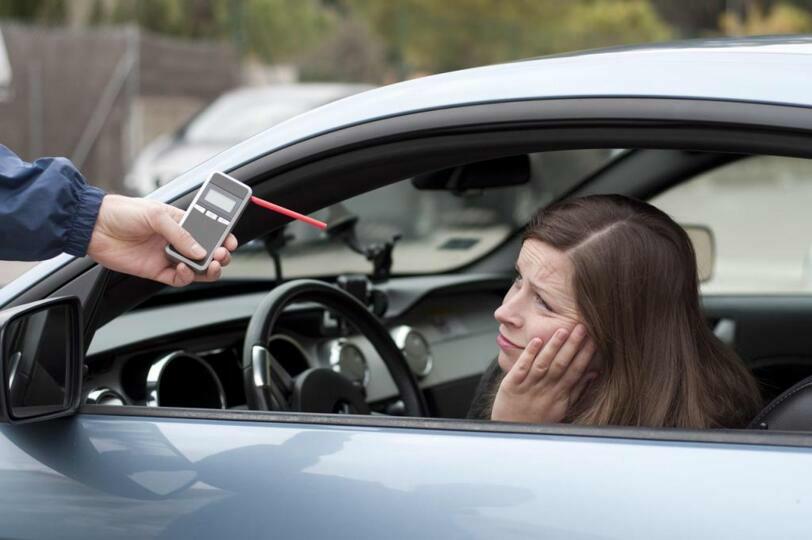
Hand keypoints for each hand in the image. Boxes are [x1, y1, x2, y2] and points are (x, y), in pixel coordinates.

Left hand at [87, 195, 237, 286]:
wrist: (93, 227)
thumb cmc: (122, 212)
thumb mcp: (156, 215)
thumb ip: (181, 234)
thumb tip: (200, 251)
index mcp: (180, 222)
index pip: (209, 231)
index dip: (223, 237)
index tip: (231, 241)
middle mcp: (176, 240)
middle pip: (207, 253)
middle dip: (219, 255)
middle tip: (222, 255)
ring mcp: (167, 256)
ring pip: (197, 268)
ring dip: (208, 269)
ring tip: (212, 265)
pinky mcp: (156, 271)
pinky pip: (178, 279)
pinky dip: (185, 276)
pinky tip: (182, 267)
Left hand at [491, 324, 596, 422]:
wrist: (512, 431)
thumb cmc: (538, 418)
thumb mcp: (562, 407)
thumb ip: (577, 390)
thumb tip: (593, 373)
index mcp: (559, 394)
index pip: (575, 371)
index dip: (585, 356)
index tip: (595, 339)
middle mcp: (545, 389)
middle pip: (561, 365)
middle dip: (572, 346)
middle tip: (581, 327)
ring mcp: (528, 386)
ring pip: (543, 364)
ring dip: (553, 347)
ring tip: (562, 330)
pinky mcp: (512, 384)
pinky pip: (521, 367)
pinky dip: (529, 354)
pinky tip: (537, 341)